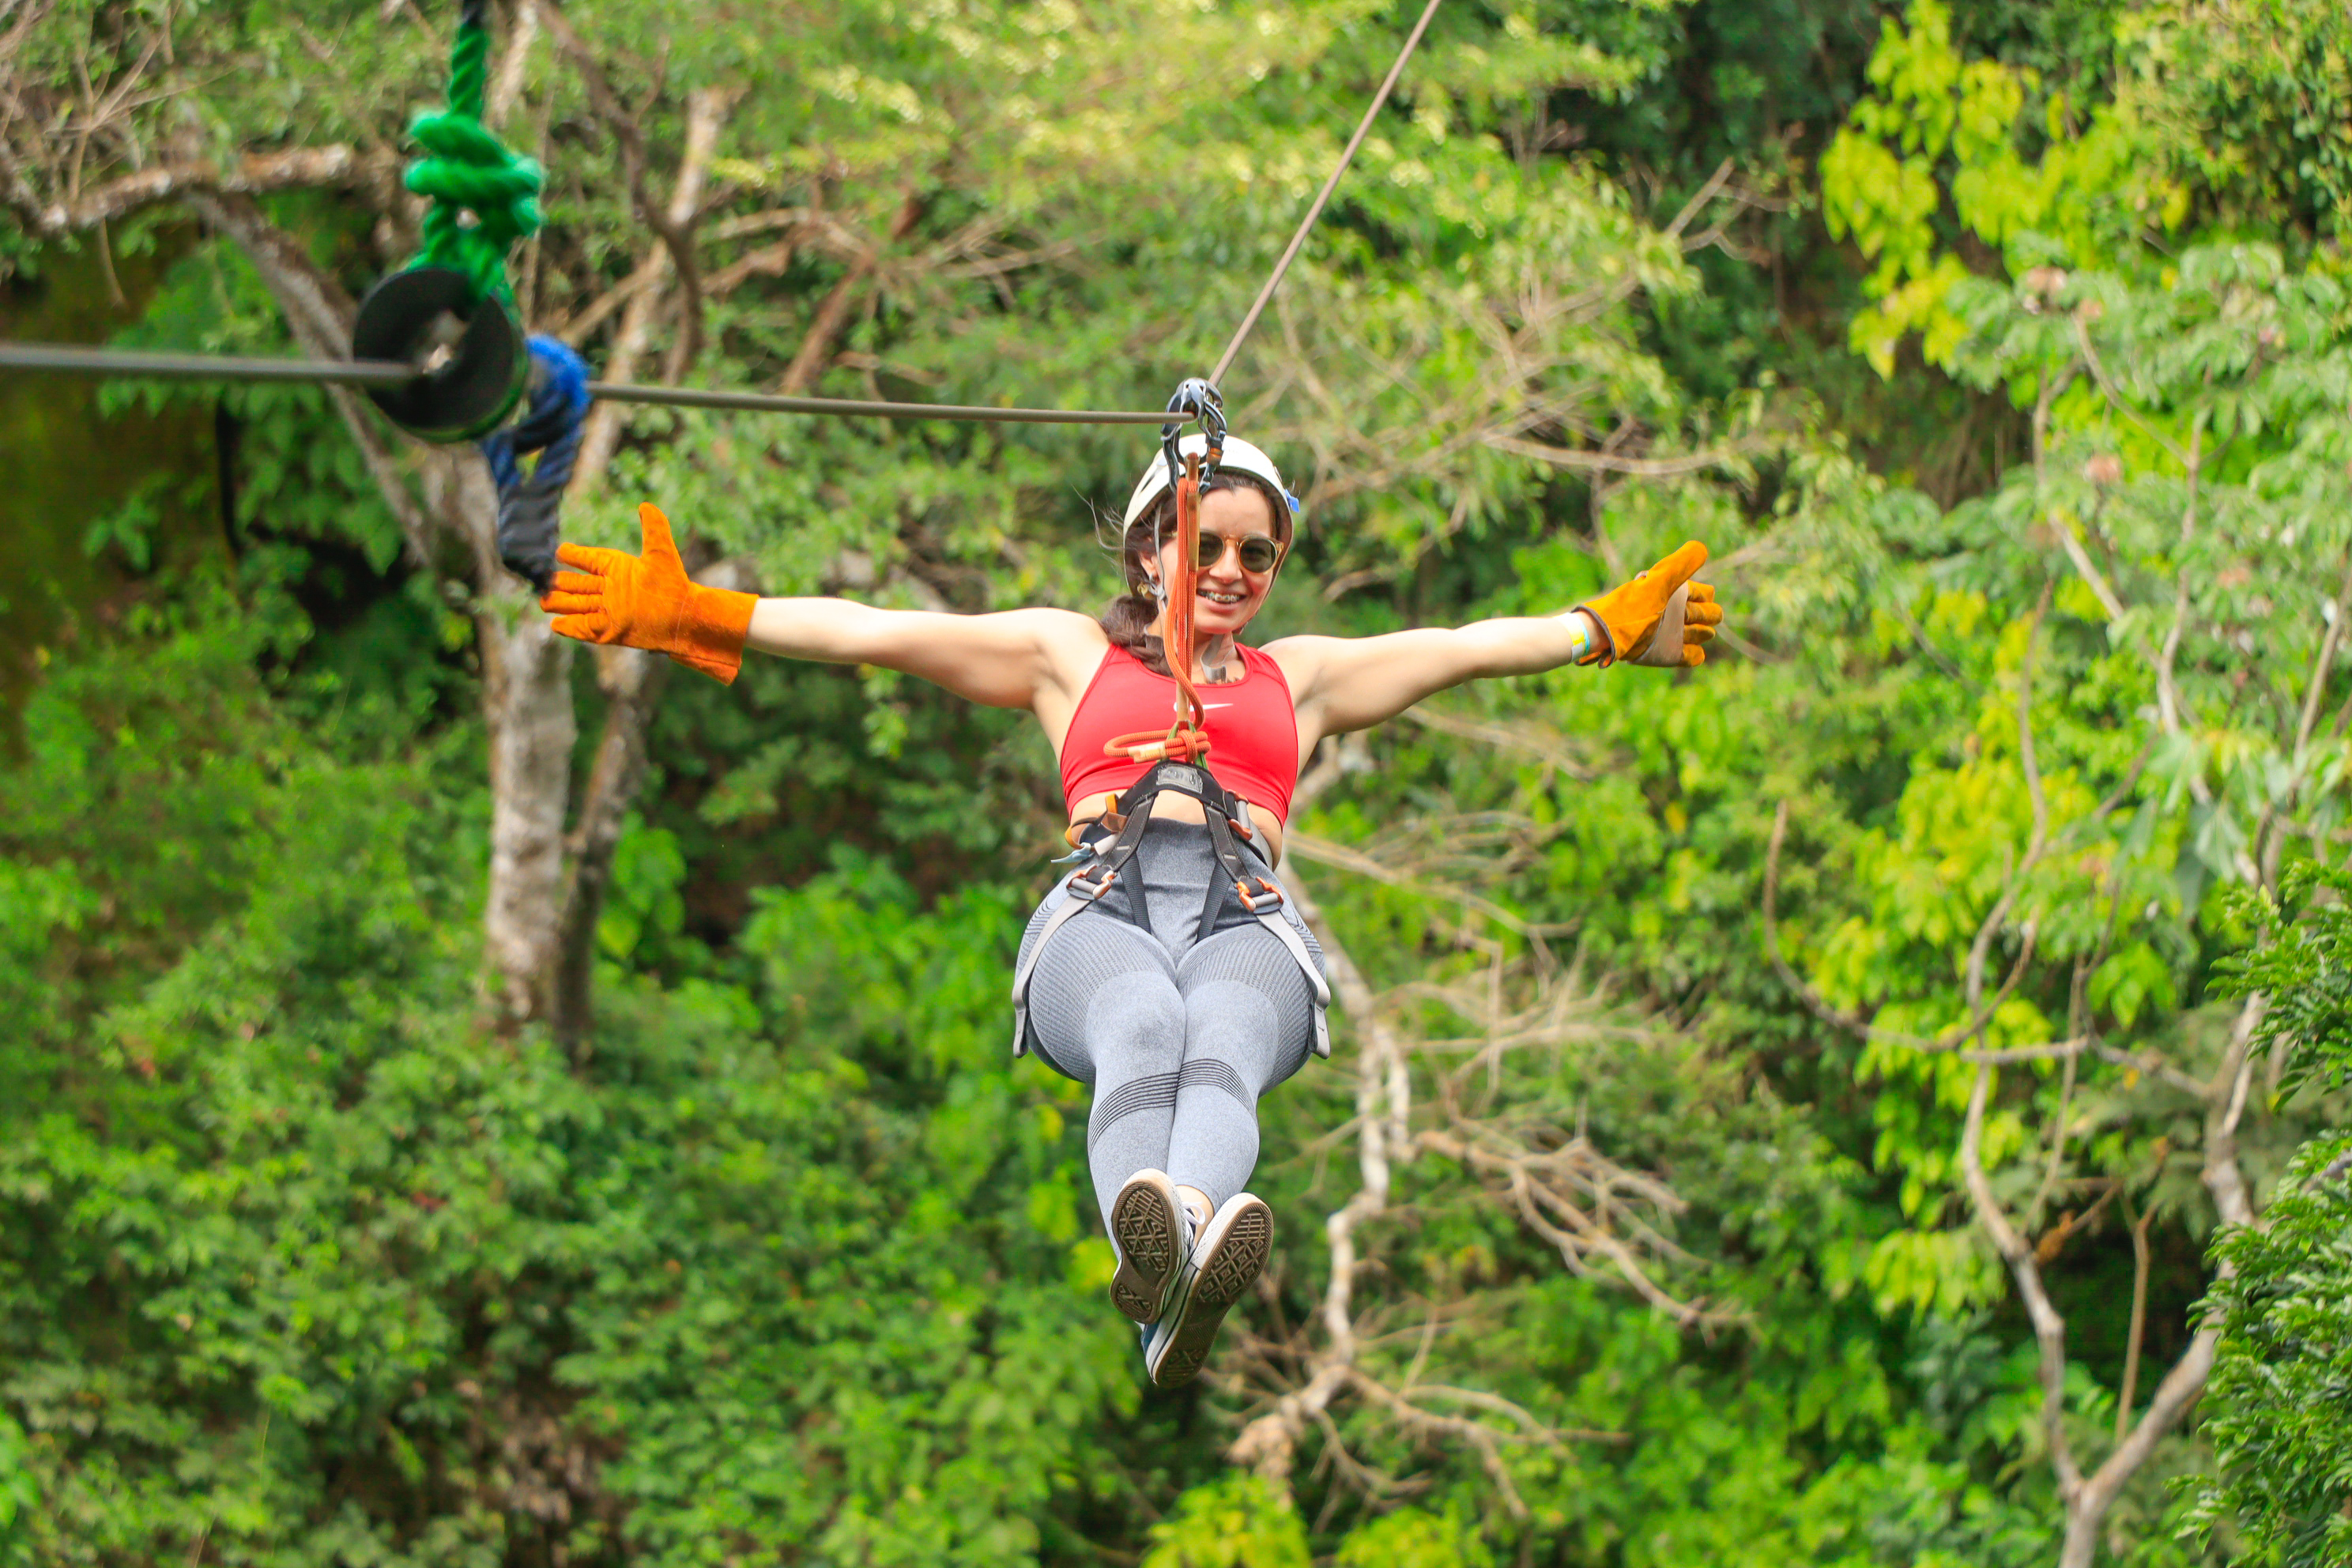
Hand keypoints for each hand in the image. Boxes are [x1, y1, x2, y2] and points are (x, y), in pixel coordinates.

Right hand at [539, 503, 756, 683]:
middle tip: (543, 580)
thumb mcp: (661, 552)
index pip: (589, 559)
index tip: (560, 551)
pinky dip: (570, 627)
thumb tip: (646, 505)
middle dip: (559, 583)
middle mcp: (609, 589)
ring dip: (560, 603)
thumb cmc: (674, 584)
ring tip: (543, 601)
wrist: (683, 617)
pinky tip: (555, 625)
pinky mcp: (609, 632)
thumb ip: (654, 527)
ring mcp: (608, 611)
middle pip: (577, 585)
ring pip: (576, 605)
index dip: (574, 555)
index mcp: (617, 568)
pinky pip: (584, 629)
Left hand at [1575, 541, 1722, 667]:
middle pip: (1709, 614)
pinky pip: (1694, 656)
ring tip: (1684, 632)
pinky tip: (1688, 649)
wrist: (1608, 633)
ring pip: (1703, 633)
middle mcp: (1676, 613)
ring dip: (1701, 633)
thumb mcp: (1656, 582)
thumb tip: (1701, 548)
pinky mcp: (1669, 654)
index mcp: (1675, 593)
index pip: (1706, 594)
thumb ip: (1679, 565)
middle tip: (1684, 617)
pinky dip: (1695, 654)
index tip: (1687, 599)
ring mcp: (1674, 634)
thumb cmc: (1632, 605)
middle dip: (1706, 615)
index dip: (1703, 597)